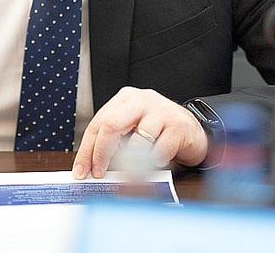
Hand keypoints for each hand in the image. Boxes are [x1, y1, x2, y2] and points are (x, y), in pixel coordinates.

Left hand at [72, 87, 208, 178]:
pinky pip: (160, 150)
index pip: (98, 124)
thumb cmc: (158, 131)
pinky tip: (156, 164)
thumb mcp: (133, 130)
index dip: (87, 150)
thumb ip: (114, 143)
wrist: (192, 130)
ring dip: (132, 163)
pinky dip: (155, 162)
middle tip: (100, 174)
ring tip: (131, 173)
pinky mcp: (178, 125)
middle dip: (101, 154)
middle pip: (111, 125)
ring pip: (138, 139)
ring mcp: (161, 111)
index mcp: (125, 99)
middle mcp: (141, 100)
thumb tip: (92, 168)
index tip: (82, 171)